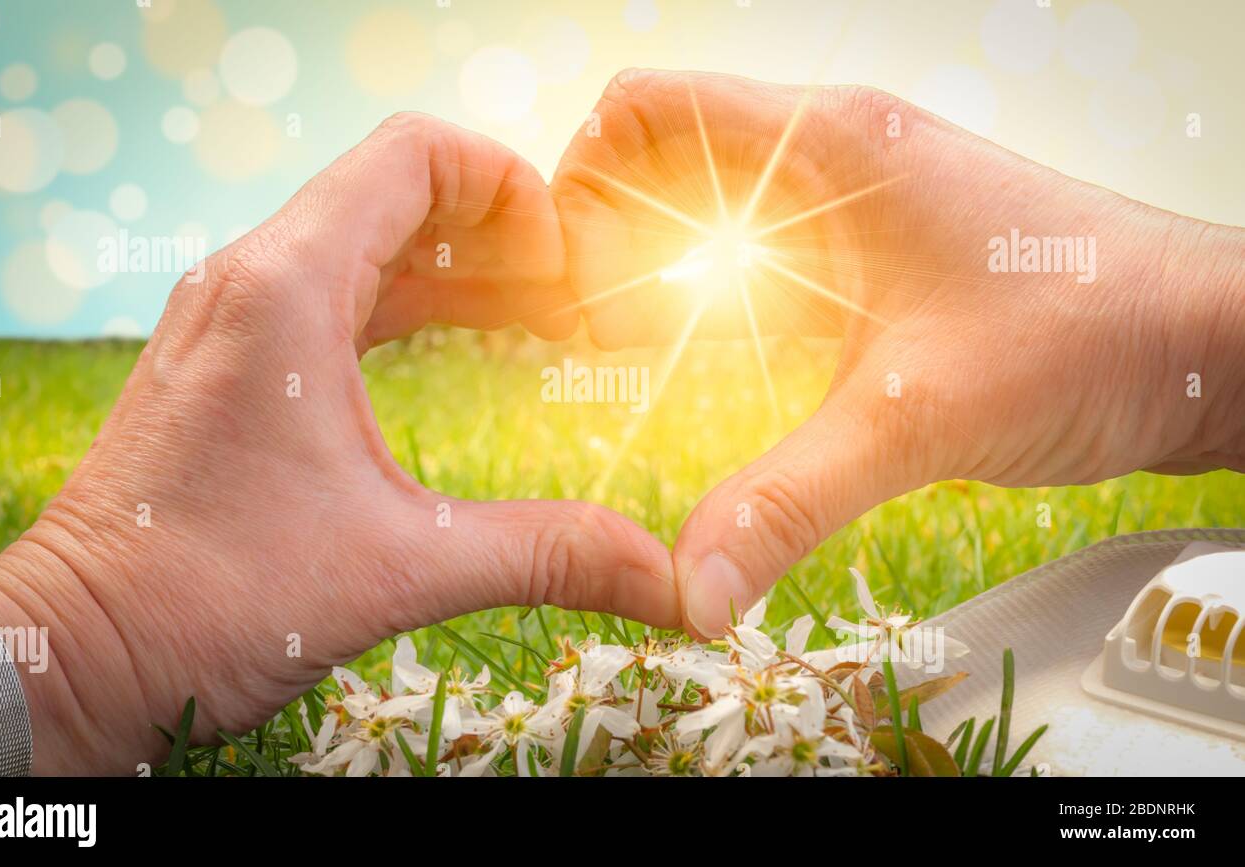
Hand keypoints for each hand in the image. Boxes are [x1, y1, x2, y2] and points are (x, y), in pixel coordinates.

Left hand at [0, 114, 676, 774]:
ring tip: (540, 318)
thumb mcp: (402, 567)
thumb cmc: (211, 599)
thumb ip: (548, 555)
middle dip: (499, 230)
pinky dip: (406, 303)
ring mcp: (230, 318)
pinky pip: (334, 294)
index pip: (414, 155)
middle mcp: (249, 279)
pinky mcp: (227, 363)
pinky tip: (460, 347)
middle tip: (574, 298)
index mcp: (286, 288)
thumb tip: (674, 585)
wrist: (76, 653)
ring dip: (456, 269)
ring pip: (364, 243)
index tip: (568, 261)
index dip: (510, 185)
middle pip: (395, 191)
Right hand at [553, 69, 1244, 636]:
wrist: (1206, 346)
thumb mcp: (913, 422)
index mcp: (825, 145)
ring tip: (629, 356)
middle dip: (605, 241)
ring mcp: (857, 201)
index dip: (577, 185)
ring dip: (659, 272)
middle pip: (663, 162)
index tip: (564, 284)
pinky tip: (710, 368)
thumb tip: (689, 591)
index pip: (644, 111)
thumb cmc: (1084, 336)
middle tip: (586, 339)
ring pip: (712, 210)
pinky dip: (715, 298)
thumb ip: (787, 502)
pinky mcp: (879, 251)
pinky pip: (763, 254)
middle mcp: (831, 155)